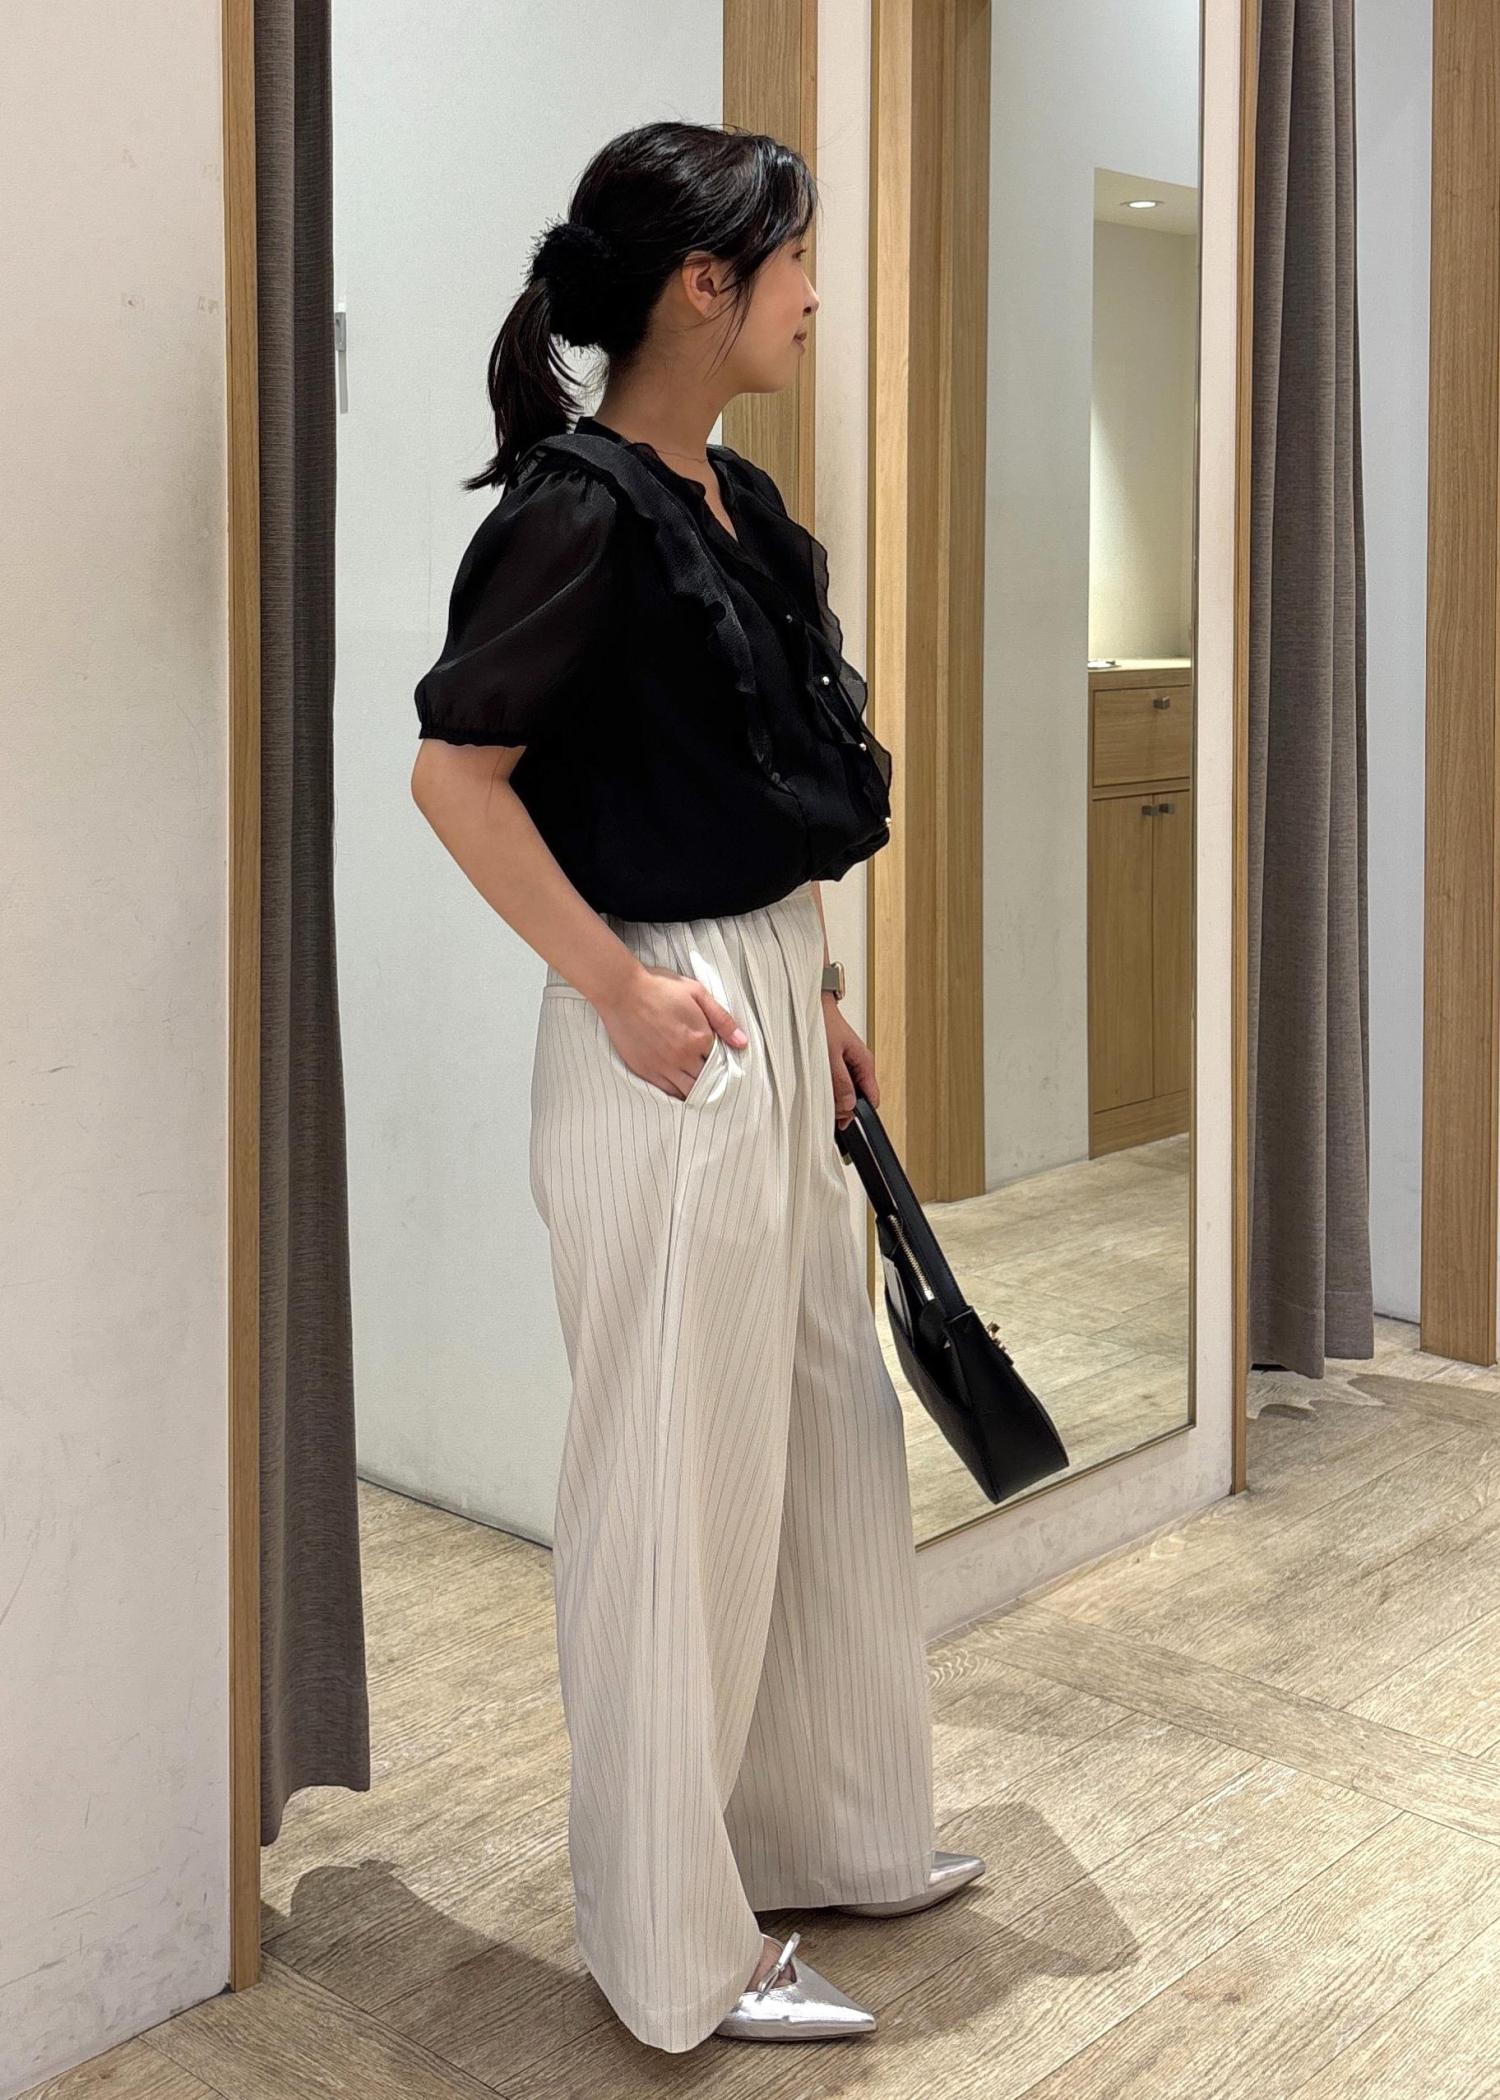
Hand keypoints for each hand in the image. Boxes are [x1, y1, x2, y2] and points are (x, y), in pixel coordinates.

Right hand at [596, 962, 747, 1100]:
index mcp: (700, 1038)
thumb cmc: (660, 987)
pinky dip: (678, 1094)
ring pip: (689, 1091)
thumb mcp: (697, 993)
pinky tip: (683, 1092)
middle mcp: (683, 1056)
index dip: (723, 1061)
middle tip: (716, 1080)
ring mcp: (663, 1066)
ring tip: (702, 1089)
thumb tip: (742, 1042)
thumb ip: (722, 1019)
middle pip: (707, 1079)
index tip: (723, 1061)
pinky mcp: (645, 1070)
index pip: (721, 1060)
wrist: (622, 991)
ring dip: (698, 1091)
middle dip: (714, 1080)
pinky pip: (667, 1092)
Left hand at [822, 991, 877, 1129]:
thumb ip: (840, 1082)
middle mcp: (858, 1064)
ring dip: (832, 1096)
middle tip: (823, 1107)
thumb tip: (848, 1106)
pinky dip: (826, 1087)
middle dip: (842, 1107)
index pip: (871, 1099)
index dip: (857, 1113)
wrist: (809, 1004)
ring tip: (816, 1093)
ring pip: (845, 1091)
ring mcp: (847, 1063)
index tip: (841, 1122)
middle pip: (857, 1098)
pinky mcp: (835, 1062)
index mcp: (864, 1062)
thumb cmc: (821, 1022)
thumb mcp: (829, 1056)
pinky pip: (835, 1082)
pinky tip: (815, 1084)